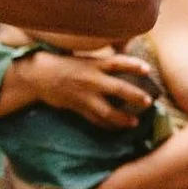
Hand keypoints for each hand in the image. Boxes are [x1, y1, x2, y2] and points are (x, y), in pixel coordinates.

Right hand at [24, 48, 157, 128]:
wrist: (39, 76)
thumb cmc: (64, 65)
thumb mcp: (85, 60)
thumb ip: (103, 65)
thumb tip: (123, 67)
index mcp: (94, 64)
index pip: (118, 62)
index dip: (133, 64)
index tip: (147, 69)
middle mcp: (91, 79)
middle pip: (118, 88)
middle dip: (135, 96)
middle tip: (148, 102)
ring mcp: (85, 95)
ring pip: (107, 111)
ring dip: (122, 118)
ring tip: (134, 123)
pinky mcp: (78, 108)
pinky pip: (95, 120)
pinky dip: (106, 125)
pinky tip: (116, 128)